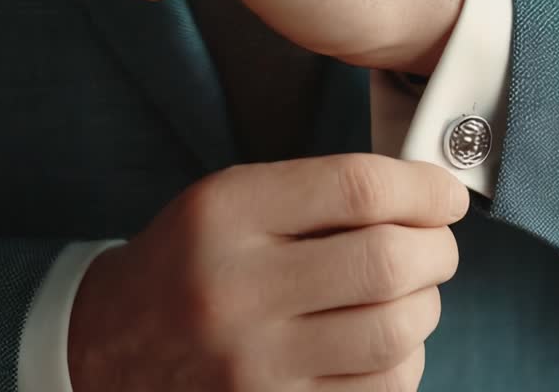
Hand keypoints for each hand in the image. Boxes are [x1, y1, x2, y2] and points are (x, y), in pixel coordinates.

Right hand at [68, 154, 468, 390]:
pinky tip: (387, 342)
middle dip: (437, 249)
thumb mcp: (234, 201)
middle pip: (387, 262)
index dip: (423, 188)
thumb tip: (430, 196)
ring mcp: (253, 366)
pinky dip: (405, 360)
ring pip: (395, 332)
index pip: (357, 189)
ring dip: (425, 307)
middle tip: (437, 246)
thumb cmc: (196, 262)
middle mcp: (235, 291)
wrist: (111, 348)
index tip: (446, 195)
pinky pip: (382, 388)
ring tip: (411, 293)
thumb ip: (324, 191)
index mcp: (226, 216)